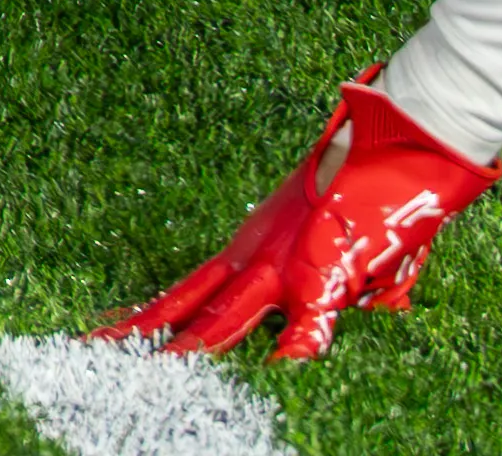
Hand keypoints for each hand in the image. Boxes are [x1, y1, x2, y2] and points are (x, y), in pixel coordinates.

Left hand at [105, 80, 499, 363]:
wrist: (400, 133)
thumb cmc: (368, 184)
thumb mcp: (328, 242)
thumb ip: (317, 289)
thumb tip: (314, 332)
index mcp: (254, 245)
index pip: (190, 289)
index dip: (152, 313)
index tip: (113, 331)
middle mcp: (260, 252)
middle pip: (194, 303)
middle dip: (151, 334)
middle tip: (100, 349)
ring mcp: (289, 261)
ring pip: (230, 313)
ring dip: (196, 346)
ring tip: (157, 369)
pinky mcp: (329, 267)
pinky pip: (308, 316)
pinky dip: (296, 344)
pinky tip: (278, 365)